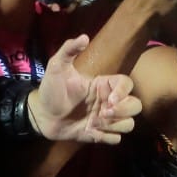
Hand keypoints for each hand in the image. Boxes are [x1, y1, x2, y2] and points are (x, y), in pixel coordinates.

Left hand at [25, 34, 143, 143]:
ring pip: (129, 124)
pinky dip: (107, 137)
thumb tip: (84, 37)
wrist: (40, 115)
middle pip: (136, 105)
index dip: (124, 92)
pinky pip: (116, 139)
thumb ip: (68, 50)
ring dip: (115, 125)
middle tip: (103, 113)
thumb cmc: (50, 89)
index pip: (127, 84)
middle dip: (123, 110)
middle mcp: (108, 101)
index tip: (109, 99)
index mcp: (103, 84)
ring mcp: (105, 119)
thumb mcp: (57, 67)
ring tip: (95, 124)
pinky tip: (92, 133)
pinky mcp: (99, 134)